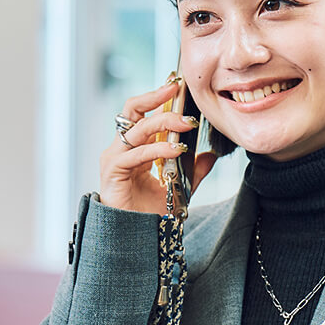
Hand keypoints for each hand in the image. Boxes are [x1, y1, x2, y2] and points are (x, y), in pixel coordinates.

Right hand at [101, 79, 216, 214]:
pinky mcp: (113, 170)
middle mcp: (122, 148)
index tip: (179, 86)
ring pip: (138, 128)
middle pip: (133, 109)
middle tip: (177, 90)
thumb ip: (193, 170)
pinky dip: (158, 148)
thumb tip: (211, 155)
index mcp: (135, 148)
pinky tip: (176, 149)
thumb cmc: (150, 214)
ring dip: (164, 122)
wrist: (138, 238)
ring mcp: (115, 157)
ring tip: (187, 124)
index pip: (145, 113)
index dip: (160, 98)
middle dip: (155, 96)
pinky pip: (137, 153)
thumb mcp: (180, 187)